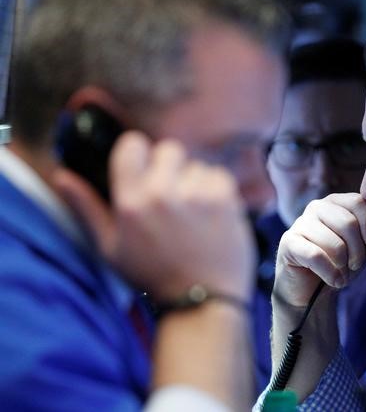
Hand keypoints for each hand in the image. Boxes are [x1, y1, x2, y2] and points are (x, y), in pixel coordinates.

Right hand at [53, 131, 254, 300]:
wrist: (202, 300)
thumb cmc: (153, 276)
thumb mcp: (110, 248)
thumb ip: (86, 208)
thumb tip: (61, 176)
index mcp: (131, 203)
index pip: (132, 145)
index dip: (139, 152)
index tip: (144, 166)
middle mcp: (163, 194)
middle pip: (169, 149)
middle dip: (170, 168)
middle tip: (172, 196)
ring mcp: (197, 195)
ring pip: (197, 165)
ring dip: (195, 182)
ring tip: (193, 214)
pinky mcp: (225, 200)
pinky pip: (219, 176)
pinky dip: (217, 191)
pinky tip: (211, 215)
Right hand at [272, 193, 365, 307]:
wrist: (311, 290)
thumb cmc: (337, 263)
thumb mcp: (358, 246)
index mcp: (335, 203)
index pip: (358, 202)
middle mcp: (316, 207)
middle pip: (348, 223)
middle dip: (358, 250)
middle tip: (355, 264)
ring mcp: (300, 223)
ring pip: (334, 243)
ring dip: (343, 265)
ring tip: (341, 274)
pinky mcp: (288, 242)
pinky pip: (316, 256)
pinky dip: (330, 273)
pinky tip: (333, 280)